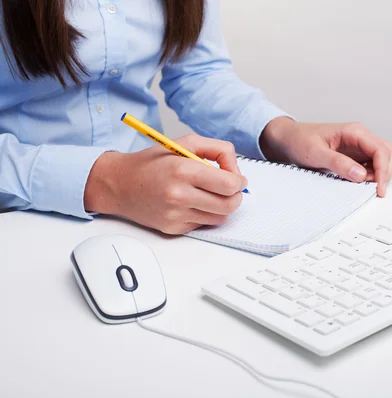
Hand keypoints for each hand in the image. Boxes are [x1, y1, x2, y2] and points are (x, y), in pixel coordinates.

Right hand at [84, 135, 247, 234]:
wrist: (119, 184)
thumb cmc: (152, 162)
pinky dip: (206, 214)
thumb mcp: (184, 143)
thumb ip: (217, 150)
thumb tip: (236, 171)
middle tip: (231, 188)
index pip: (228, 184)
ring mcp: (176, 215)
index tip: (238, 178)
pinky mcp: (174, 228)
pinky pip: (204, 224)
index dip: (239, 181)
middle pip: (229, 205)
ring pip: (220, 218)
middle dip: (236, 195)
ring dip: (223, 206)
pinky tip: (194, 202)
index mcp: (182, 170)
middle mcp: (179, 195)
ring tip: (211, 193)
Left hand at [260, 118, 391, 196]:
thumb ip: (338, 163)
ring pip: (384, 160)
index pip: (381, 150)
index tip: (379, 189)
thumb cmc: (299, 140)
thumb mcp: (315, 153)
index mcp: (354, 132)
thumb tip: (361, 176)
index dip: (384, 171)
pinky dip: (372, 176)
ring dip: (380, 174)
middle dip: (386, 172)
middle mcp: (361, 137)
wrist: (287, 139)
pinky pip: (372, 166)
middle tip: (373, 190)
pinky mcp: (355, 156)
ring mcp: (359, 147)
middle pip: (389, 154)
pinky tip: (359, 183)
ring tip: (363, 186)